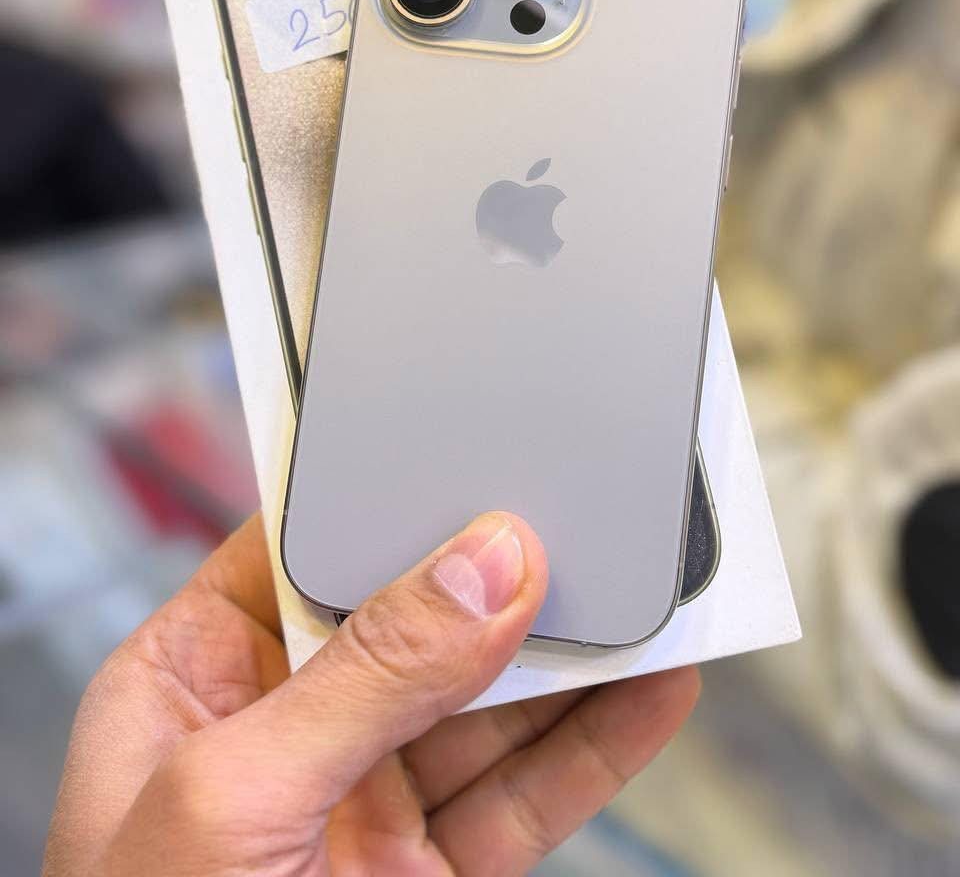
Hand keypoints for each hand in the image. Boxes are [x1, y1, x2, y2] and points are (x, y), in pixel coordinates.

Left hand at [44, 512, 698, 875]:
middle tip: (587, 527)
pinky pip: (526, 794)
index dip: (388, 505)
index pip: (301, 555)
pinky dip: (595, 747)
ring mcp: (363, 800)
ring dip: (571, 657)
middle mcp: (285, 727)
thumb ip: (364, 680)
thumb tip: (482, 568)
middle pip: (416, 622)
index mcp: (199, 677)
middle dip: (502, 580)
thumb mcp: (234, 798)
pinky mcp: (430, 869)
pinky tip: (646, 697)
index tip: (474, 463)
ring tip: (643, 599)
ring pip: (488, 705)